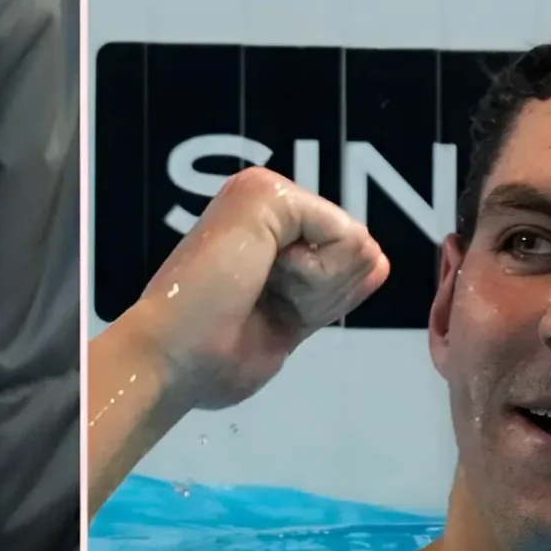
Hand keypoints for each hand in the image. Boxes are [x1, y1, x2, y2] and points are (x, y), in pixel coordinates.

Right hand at [87, 167, 388, 514]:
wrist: (173, 358)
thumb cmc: (210, 353)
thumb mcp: (292, 318)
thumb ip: (333, 288)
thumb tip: (377, 260)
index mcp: (263, 229)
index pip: (344, 256)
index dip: (324, 301)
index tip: (264, 314)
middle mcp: (263, 200)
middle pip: (357, 249)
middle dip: (324, 294)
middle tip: (257, 305)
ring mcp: (264, 191)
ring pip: (355, 245)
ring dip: (316, 290)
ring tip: (252, 293)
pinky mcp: (269, 195)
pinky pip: (344, 239)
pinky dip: (314, 278)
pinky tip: (259, 279)